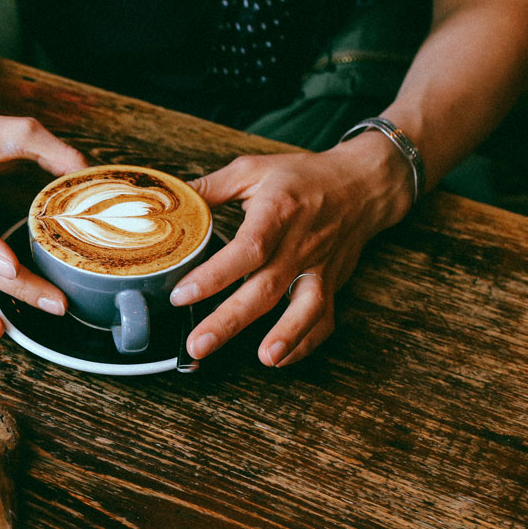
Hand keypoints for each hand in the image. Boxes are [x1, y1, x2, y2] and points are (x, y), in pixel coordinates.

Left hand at [170, 134, 414, 365]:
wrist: (362, 184)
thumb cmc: (301, 177)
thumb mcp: (252, 169)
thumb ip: (208, 189)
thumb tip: (165, 205)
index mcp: (277, 213)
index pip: (246, 250)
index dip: (213, 276)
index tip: (181, 295)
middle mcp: (300, 244)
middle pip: (266, 288)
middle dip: (230, 321)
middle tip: (198, 345)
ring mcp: (320, 267)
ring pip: (303, 307)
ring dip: (285, 336)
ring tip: (263, 359)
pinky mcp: (332, 283)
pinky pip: (324, 318)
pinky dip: (307, 341)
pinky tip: (281, 359)